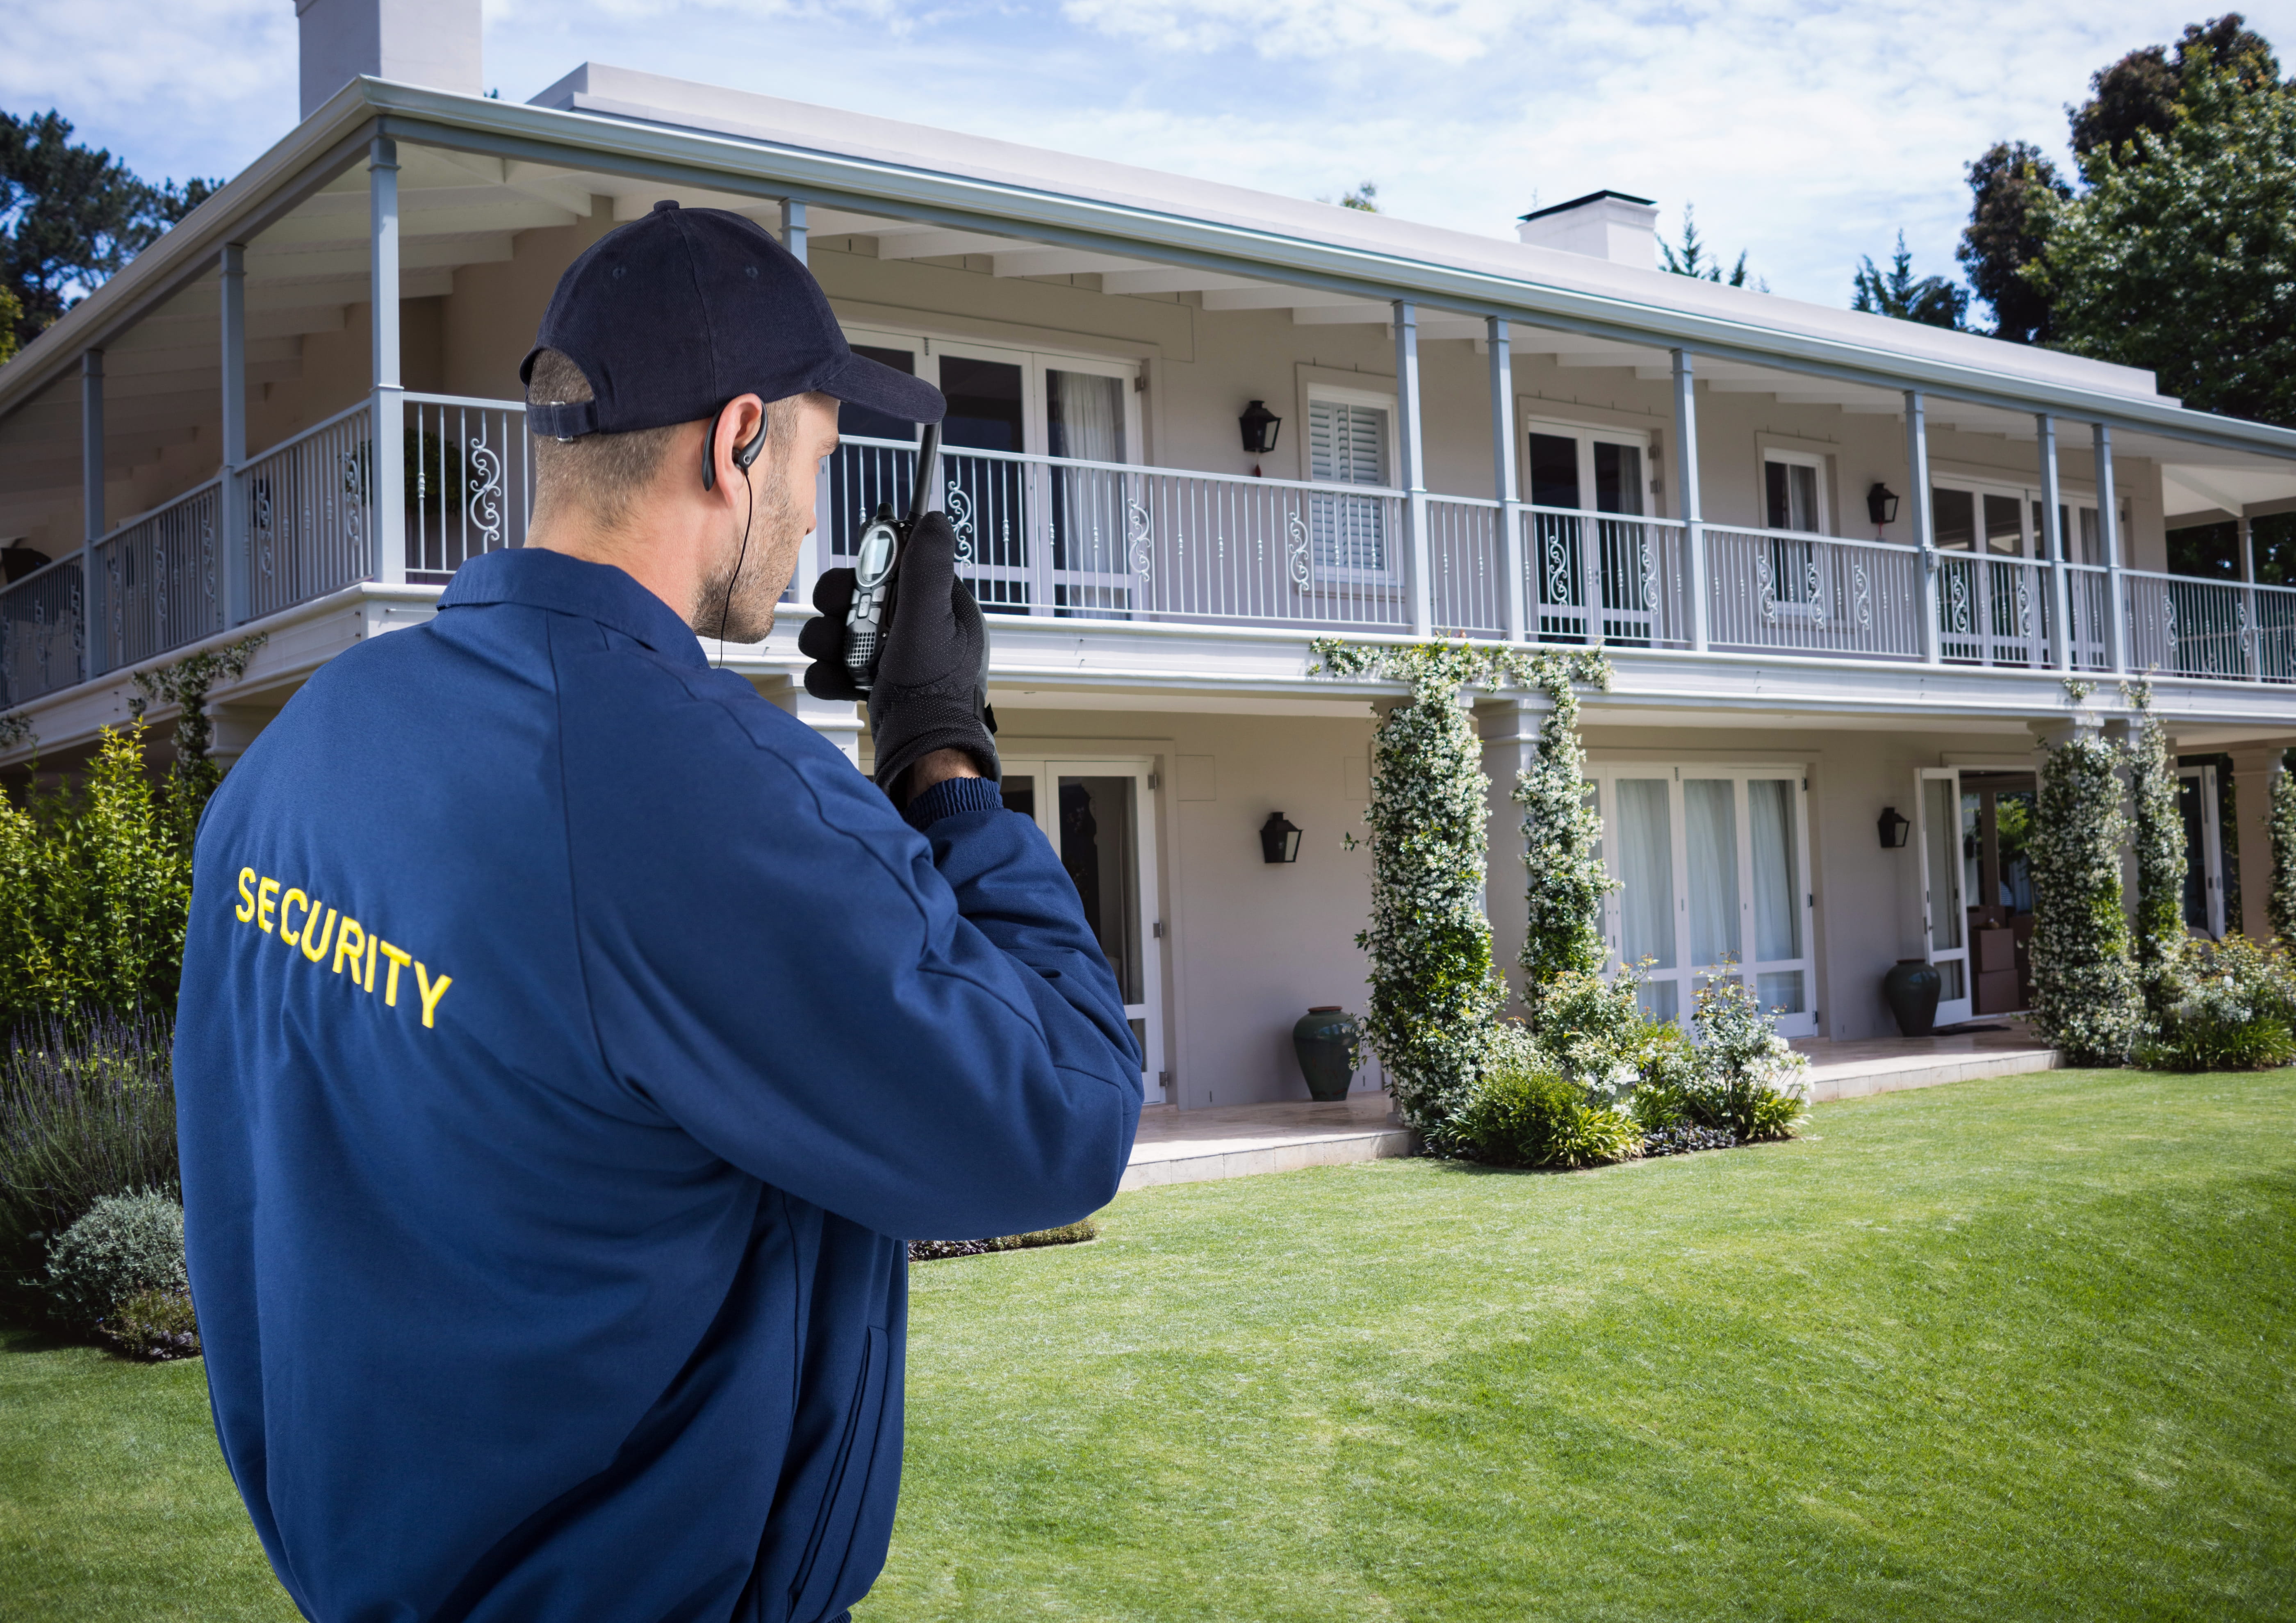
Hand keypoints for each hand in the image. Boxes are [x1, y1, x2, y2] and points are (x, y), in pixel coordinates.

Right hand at [797, 511, 998, 802]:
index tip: (854, 576)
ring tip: (833, 655)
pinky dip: (831, 674)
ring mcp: (894, 659)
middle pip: (861, 597)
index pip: (899, 568)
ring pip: (843, 631)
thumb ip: (928, 568)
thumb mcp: (931, 620)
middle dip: (839, 606)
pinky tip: (837, 683)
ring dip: (828, 639)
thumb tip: (934, 519)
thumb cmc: (934, 692)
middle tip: (835, 616)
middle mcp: (919, 631)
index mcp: (942, 609)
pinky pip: (838, 666)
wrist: (922, 755)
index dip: (870, 568)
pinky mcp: (874, 684)